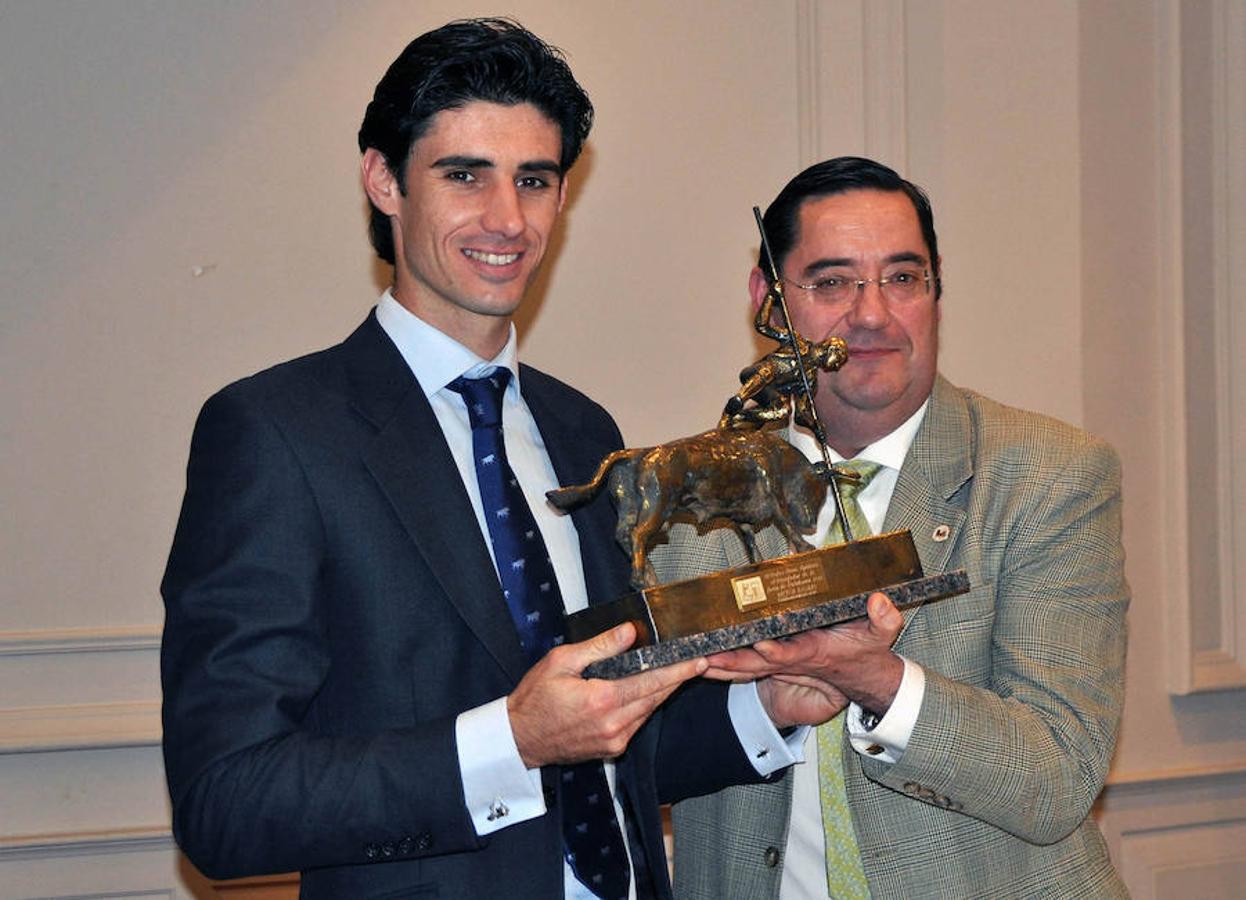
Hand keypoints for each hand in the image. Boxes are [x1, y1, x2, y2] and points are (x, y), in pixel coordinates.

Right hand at [508, 623, 707, 767]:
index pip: (650, 681)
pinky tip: (647, 691)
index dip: (677, 671)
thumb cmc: (534, 700)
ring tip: (676, 672)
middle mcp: (613, 724)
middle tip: (696, 662)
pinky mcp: (612, 748)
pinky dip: (645, 705)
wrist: (519, 739)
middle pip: (656, 697)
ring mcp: (614, 740)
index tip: (697, 660)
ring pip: (649, 711)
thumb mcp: (561, 661)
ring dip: (662, 692)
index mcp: (602, 700)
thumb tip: (628, 632)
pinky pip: (637, 723)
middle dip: (677, 679)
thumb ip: (599, 647)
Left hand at [703, 593, 904, 724]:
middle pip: (757, 664)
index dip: (775, 652)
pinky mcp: (775, 663)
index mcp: (815, 653)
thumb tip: (880, 601)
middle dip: (732, 662)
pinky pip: (745, 666)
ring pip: (746, 667)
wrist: (864, 677)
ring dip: (721, 665)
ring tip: (693, 659)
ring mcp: (782, 664)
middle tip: (706, 657)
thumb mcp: (882, 635)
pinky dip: (724, 664)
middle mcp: (793, 661)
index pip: (791, 654)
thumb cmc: (867, 652)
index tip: (758, 645)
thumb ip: (884, 618)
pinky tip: (701, 659)